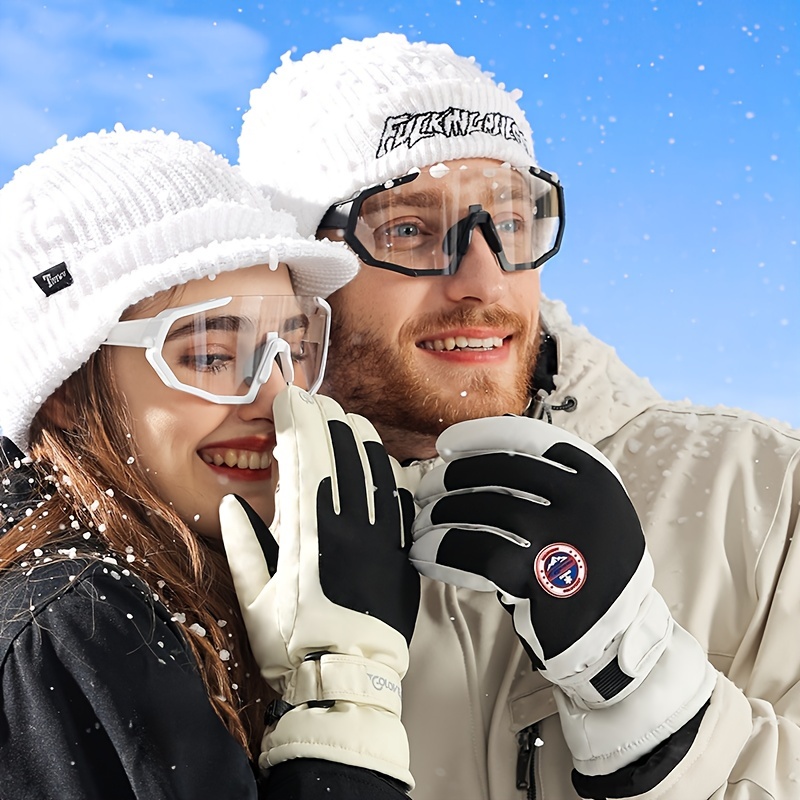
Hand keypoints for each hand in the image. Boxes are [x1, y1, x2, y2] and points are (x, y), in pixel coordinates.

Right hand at [220, 386, 418, 786]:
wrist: (350, 679)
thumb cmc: (294, 646)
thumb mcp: (253, 600)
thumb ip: (243, 546)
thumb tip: (232, 504)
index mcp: (306, 536)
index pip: (303, 460)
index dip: (296, 422)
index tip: (288, 399)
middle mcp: (347, 526)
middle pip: (340, 453)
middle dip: (324, 417)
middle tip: (311, 400)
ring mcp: (380, 534)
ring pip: (373, 466)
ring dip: (355, 433)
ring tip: (341, 416)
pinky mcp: (401, 546)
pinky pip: (397, 492)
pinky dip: (384, 465)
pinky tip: (374, 452)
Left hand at [410, 416, 714, 774]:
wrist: (617, 638)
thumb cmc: (590, 568)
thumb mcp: (590, 513)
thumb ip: (551, 484)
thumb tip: (478, 461)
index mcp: (594, 477)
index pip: (528, 438)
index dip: (480, 438)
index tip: (447, 445)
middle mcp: (582, 500)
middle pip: (500, 471)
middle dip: (453, 476)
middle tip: (426, 488)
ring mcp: (562, 537)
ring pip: (482, 509)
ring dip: (441, 513)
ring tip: (420, 522)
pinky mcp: (538, 577)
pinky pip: (474, 551)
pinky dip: (441, 549)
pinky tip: (424, 554)